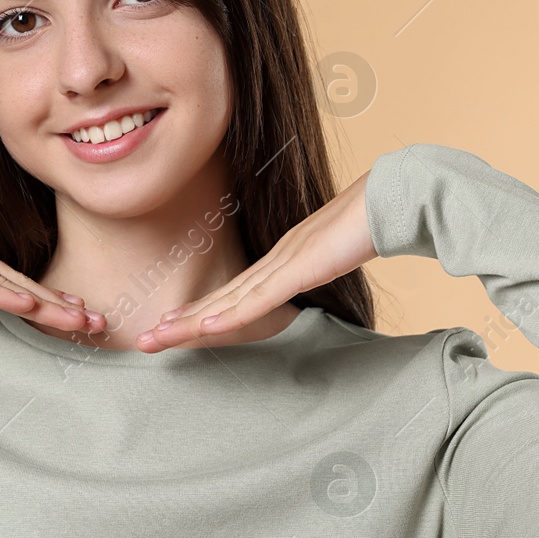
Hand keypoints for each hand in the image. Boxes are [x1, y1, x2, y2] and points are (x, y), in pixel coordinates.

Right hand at [0, 173, 104, 334]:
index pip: (9, 283)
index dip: (44, 300)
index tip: (75, 313)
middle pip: (21, 284)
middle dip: (61, 305)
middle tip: (101, 322)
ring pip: (8, 283)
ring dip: (46, 303)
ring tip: (83, 319)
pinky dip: (2, 292)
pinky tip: (29, 305)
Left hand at [137, 169, 377, 351]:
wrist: (392, 197)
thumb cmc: (373, 221)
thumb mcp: (339, 252)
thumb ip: (322, 266)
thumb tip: (316, 275)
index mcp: (284, 257)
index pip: (236, 291)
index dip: (203, 309)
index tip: (176, 322)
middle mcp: (276, 259)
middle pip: (221, 298)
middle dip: (182, 321)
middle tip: (146, 339)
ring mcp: (285, 262)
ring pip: (229, 301)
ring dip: (191, 323)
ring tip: (158, 337)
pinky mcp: (300, 267)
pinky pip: (259, 299)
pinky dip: (230, 316)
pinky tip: (205, 329)